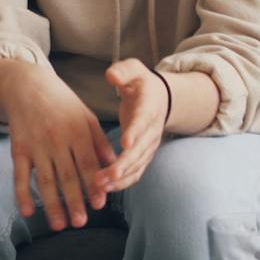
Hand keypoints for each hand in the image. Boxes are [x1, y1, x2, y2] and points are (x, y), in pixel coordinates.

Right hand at [0, 65, 114, 229]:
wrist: (27, 86)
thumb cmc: (63, 103)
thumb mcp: (86, 116)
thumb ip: (100, 141)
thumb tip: (114, 164)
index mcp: (77, 131)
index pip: (87, 162)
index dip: (93, 183)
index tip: (100, 204)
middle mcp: (57, 139)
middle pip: (67, 175)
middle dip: (74, 200)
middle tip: (81, 223)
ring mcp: (36, 145)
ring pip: (45, 179)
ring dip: (52, 204)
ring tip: (60, 225)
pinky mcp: (18, 149)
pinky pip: (20, 175)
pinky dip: (22, 194)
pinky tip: (28, 212)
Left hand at [95, 59, 168, 193]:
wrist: (160, 99)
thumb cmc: (141, 84)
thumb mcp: (134, 70)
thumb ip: (123, 71)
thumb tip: (111, 75)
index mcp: (149, 107)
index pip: (143, 121)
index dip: (135, 132)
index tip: (125, 143)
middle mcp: (152, 130)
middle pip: (140, 151)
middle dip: (124, 164)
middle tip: (105, 176)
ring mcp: (149, 146)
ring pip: (137, 166)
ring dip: (120, 178)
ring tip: (99, 186)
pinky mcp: (143, 157)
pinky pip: (134, 173)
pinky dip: (121, 183)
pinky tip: (104, 189)